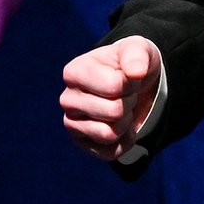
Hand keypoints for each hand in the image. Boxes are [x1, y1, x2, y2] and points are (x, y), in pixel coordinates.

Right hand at [60, 36, 162, 161]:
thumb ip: (136, 55)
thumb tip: (136, 73)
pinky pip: (110, 153)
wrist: (133, 84)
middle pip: (114, 111)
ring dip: (126, 122)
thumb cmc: (130, 64)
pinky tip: (121, 126)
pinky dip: (124, 141)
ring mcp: (72, 124)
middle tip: (124, 94)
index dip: (131, 83)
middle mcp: (67, 99)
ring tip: (121, 108)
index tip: (126, 77)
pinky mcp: (83, 144)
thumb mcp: (137, 50)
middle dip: (130, 102)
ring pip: (110, 134)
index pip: (114, 86)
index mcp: (74, 72)